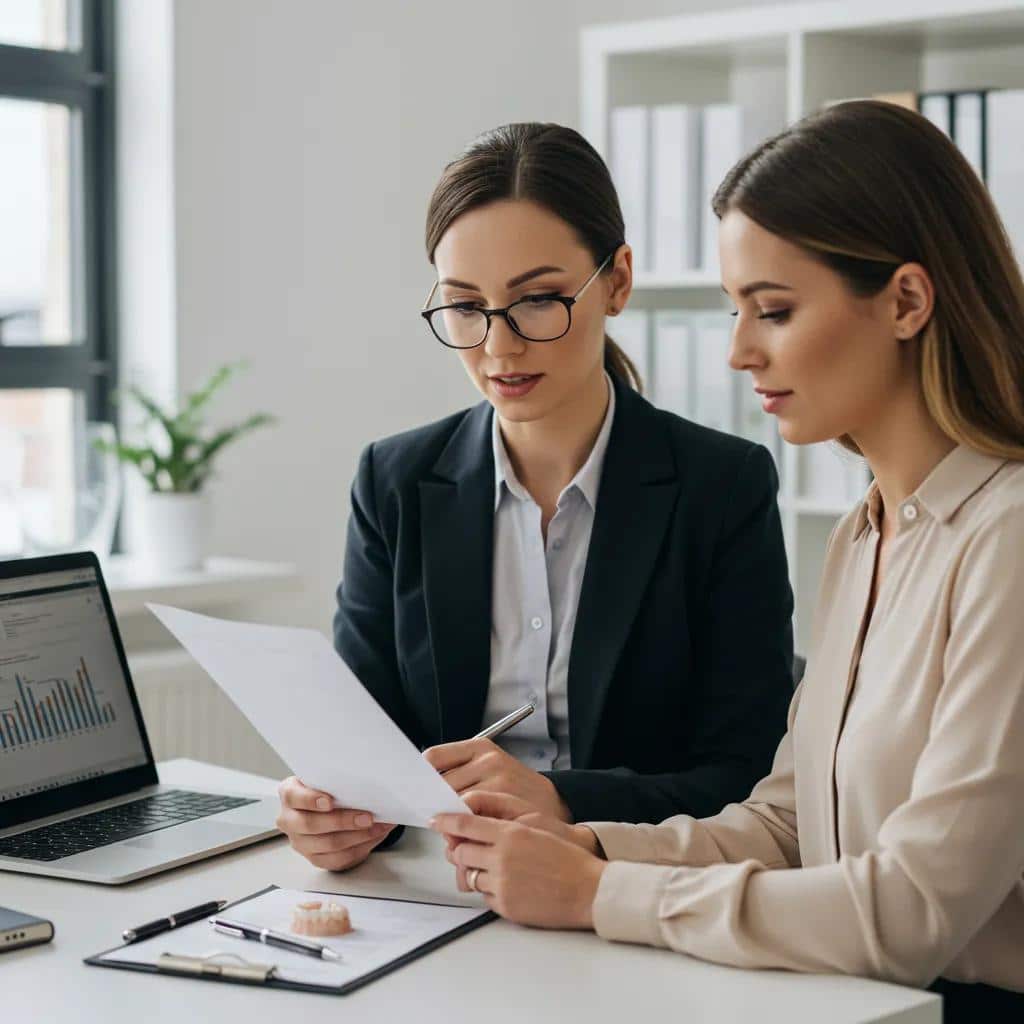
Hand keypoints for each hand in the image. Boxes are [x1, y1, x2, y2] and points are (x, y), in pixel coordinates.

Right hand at [276, 776, 395, 870]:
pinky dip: (360, 847)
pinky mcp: (315, 858)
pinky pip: (338, 859)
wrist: (324, 807)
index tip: (330, 801)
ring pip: (328, 845)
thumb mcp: (325, 778)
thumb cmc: (326, 789)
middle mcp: (289, 820)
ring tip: (377, 827)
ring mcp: (300, 842)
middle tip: (367, 817)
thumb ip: (336, 780)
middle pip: (311, 825)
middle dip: (343, 821)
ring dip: (357, 836)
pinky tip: (373, 836)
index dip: (311, 800)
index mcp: (289, 794)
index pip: (294, 797)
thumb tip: (364, 781)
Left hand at [423, 738, 572, 821]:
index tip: (415, 785)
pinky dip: (462, 831)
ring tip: (452, 825)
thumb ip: (463, 771)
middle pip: (441, 783)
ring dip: (447, 818)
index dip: (422, 774)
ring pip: (453, 804)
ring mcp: (497, 784)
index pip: (435, 757)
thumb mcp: (493, 768)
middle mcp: (489, 762)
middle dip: (435, 800)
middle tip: (433, 811)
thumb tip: (426, 784)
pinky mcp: (502, 806)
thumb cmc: (519, 790)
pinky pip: (468, 822)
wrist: (555, 806)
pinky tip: (468, 833)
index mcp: (482, 748)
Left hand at [441, 791, 600, 889]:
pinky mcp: (504, 906)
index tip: (436, 820)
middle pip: (459, 852)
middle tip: (462, 847)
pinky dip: (487, 888)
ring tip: (488, 866)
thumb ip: (502, 815)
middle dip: (457, 849)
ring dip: (472, 870)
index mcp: (510, 834)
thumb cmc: (565, 854)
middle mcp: (501, 859)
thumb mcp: (535, 823)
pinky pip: (482, 896)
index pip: (465, 825)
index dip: (446, 822)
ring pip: (467, 876)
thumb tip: (473, 813)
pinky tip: (505, 882)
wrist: (587, 888)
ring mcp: (501, 884)